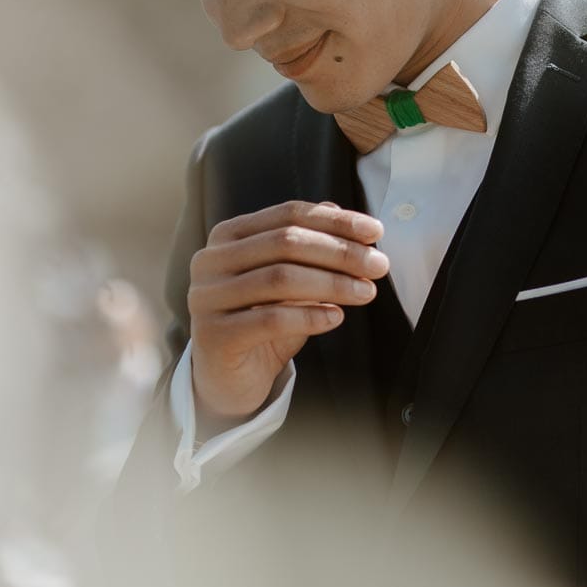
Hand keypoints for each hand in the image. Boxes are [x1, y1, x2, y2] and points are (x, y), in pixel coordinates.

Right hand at [186, 200, 387, 420]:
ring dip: (332, 283)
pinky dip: (310, 315)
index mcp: (228, 236)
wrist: (229, 377)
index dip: (335, 221)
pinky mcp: (214, 335)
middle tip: (378, 265)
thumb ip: (306, 244)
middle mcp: (211, 261)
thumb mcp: (287, 279)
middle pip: (285, 243)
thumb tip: (337, 209)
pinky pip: (271, 319)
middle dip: (340, 252)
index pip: (288, 215)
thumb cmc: (262, 321)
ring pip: (279, 279)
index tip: (375, 232)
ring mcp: (207, 298)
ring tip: (366, 292)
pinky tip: (337, 317)